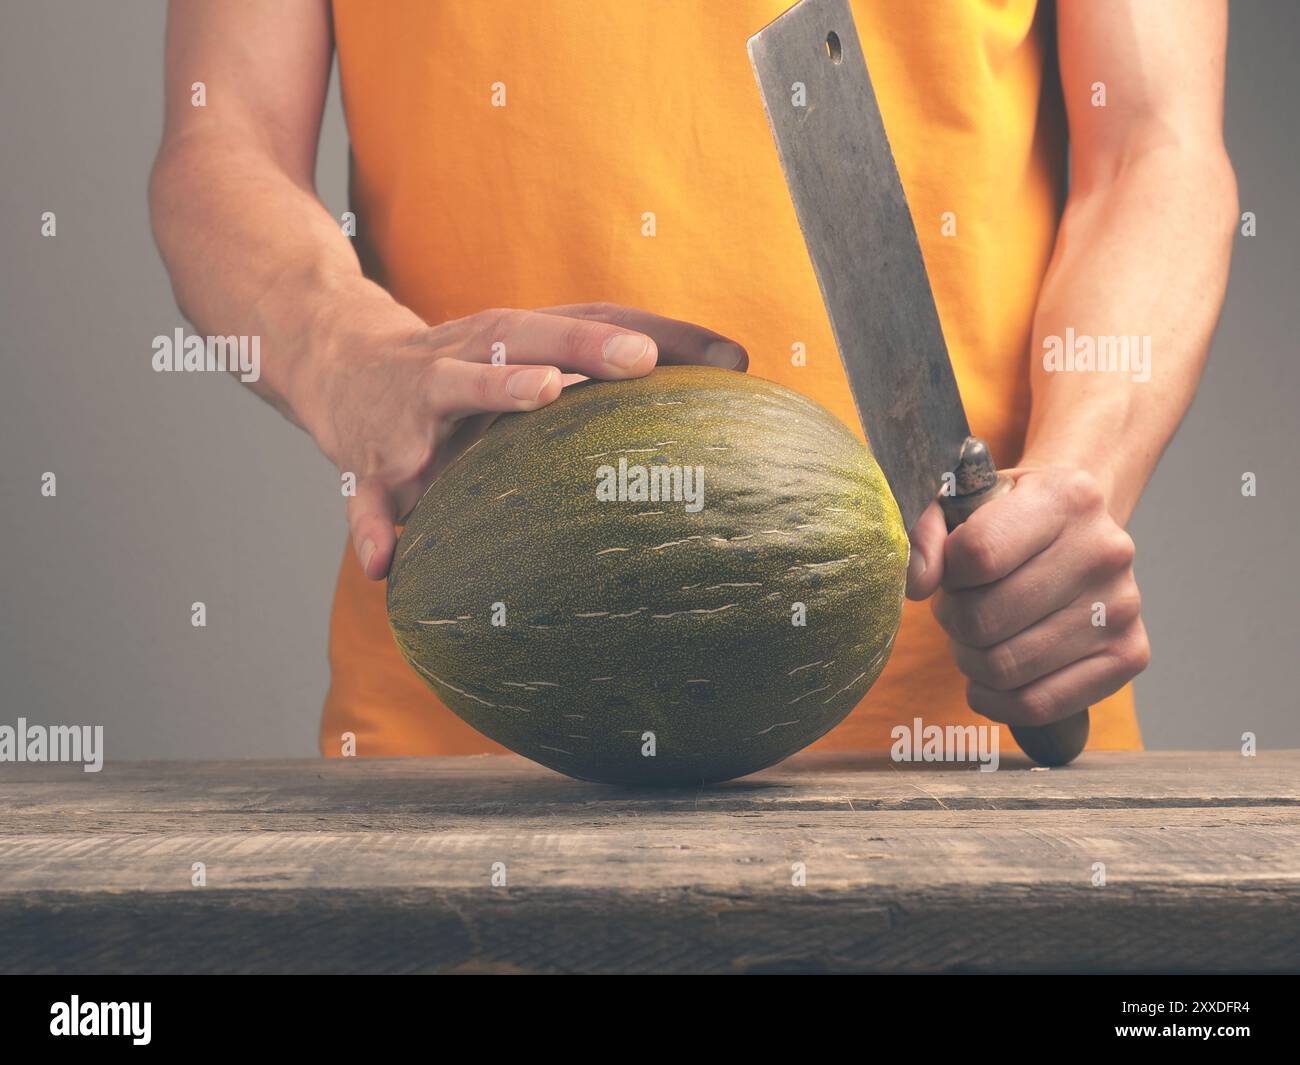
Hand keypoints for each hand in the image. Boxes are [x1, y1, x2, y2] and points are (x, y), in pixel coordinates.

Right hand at [294, 297, 747, 578]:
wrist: (336, 364)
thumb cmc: (462, 368)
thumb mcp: (524, 358)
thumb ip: (609, 367)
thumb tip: (734, 370)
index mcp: (506, 338)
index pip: (584, 323)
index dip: (649, 335)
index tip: (718, 356)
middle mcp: (463, 360)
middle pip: (525, 340)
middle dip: (581, 344)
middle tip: (637, 357)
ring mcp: (414, 410)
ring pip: (451, 390)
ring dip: (495, 390)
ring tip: (540, 395)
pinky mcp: (372, 464)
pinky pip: (370, 501)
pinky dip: (374, 528)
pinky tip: (388, 564)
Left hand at [905, 466, 1149, 726]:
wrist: (1076, 528)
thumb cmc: (1009, 517)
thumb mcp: (963, 502)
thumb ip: (925, 533)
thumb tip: (917, 584)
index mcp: (1066, 498)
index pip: (977, 554)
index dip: (947, 573)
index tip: (952, 571)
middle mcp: (1105, 551)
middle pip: (985, 620)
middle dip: (954, 621)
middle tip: (960, 608)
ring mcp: (1123, 607)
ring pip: (1005, 667)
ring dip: (970, 659)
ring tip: (978, 634)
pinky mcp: (1129, 655)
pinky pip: (1038, 705)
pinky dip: (996, 699)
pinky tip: (989, 676)